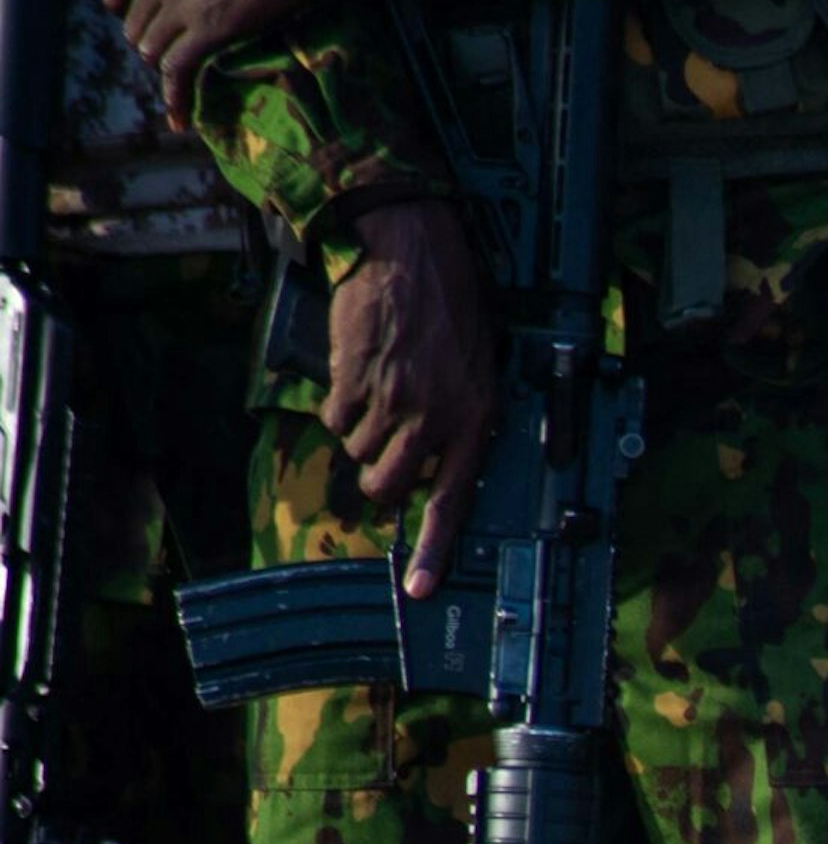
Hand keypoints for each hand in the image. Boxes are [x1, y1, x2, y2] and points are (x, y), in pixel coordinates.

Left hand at [102, 0, 354, 125]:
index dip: (131, 18)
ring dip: (167, 68)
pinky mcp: (211, 26)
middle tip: (181, 58)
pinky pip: (177, 69)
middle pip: (135, 27)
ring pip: (150, 49)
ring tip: (186, 82)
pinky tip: (179, 119)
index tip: (151, 28)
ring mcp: (182, 0)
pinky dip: (176, 98)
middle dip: (154, 46)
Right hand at [324, 201, 496, 595]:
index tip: (416, 589)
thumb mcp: (477, 373)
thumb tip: (433, 471)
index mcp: (477, 423)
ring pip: (358, 452)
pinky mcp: (354, 380)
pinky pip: (334, 416)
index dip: (432, 550)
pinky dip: (338, 401)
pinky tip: (358, 371)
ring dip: (359, 430)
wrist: (415, 254)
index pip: (453, 503)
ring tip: (378, 388)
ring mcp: (393, 402)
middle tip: (380, 447)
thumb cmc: (453, 311)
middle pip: (389, 486)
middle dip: (377, 475)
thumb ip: (459, 424)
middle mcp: (437, 420)